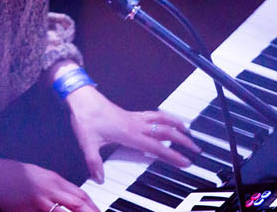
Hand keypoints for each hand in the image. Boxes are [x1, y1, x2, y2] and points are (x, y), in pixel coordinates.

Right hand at [0, 148, 98, 211]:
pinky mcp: (27, 211)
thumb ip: (58, 186)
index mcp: (54, 179)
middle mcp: (50, 189)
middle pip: (77, 204)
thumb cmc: (17, 173)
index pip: (80, 194)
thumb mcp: (42, 175)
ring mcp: (39, 202)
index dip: (92, 206)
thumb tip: (73, 197)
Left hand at [65, 86, 200, 182]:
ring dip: (177, 125)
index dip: (173, 155)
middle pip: (166, 132)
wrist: (82, 98)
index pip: (157, 147)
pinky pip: (153, 115)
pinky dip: (165, 117)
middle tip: (195, 149)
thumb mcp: (87, 143)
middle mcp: (136, 124)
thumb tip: (99, 178)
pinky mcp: (130, 113)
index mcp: (129, 134)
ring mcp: (134, 117)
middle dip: (183, 140)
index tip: (185, 161)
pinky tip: (166, 120)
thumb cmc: (86, 117)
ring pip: (162, 119)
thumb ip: (94, 162)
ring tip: (188, 131)